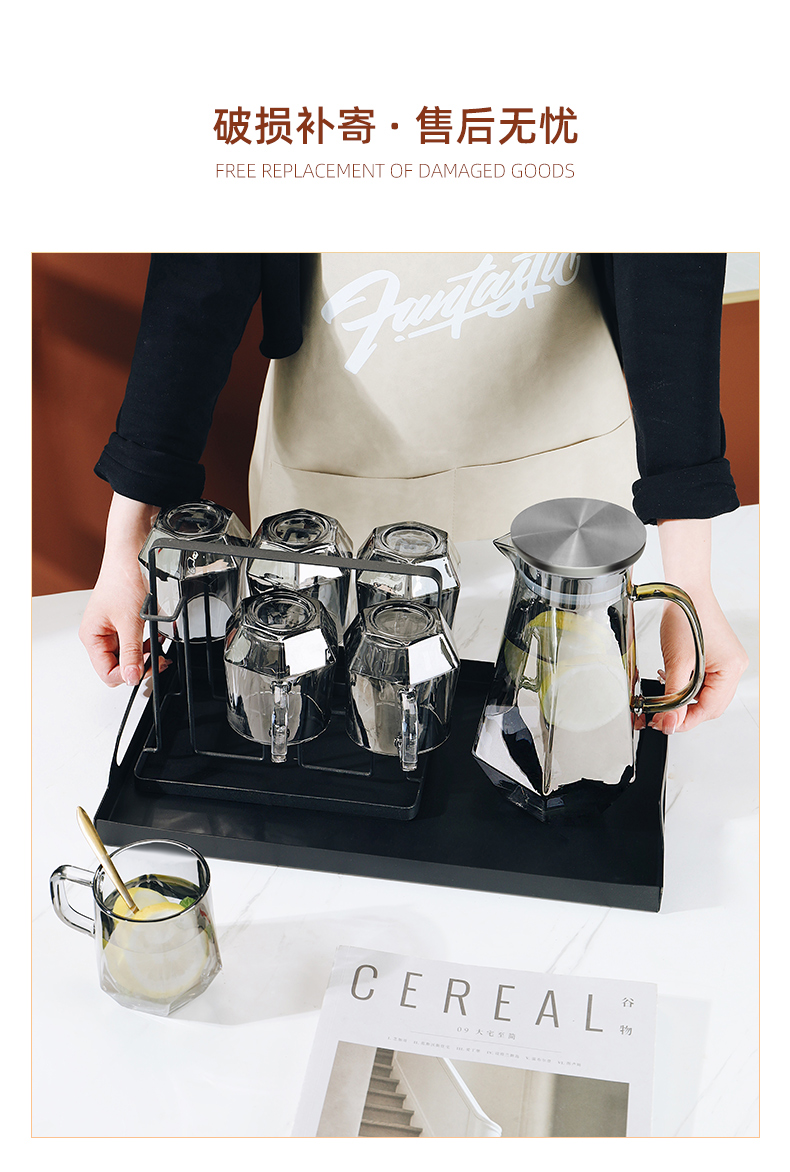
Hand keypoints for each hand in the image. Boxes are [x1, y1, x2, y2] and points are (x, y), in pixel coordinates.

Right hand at [79, 494, 169, 686]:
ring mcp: (113, 628)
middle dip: (140, 665)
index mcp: (92, 636)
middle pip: (119, 666)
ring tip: (160, 648)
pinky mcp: (127, 620)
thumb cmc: (123, 579)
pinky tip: (159, 637)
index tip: (147, 669)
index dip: (128, 674)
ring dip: (147, 654)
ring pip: (131, 655)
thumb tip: (132, 677)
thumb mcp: (130, 621)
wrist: (132, 552)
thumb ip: (132, 652)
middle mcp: (100, 634)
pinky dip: (150, 641)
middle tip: (159, 660)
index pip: (107, 672)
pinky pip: (138, 641)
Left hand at [650, 517, 748, 733]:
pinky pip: (703, 681)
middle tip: (662, 717)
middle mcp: (733, 666)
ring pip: (705, 694)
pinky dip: (687, 686)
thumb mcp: (676, 663)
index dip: (687, 721)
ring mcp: (726, 661)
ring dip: (685, 700)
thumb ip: (673, 697)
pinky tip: (673, 684)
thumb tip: (670, 723)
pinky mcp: (714, 656)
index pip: (711, 709)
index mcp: (731, 669)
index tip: (666, 725)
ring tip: (665, 701)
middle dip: (685, 712)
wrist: (683, 590)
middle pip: (710, 704)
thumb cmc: (686, 616)